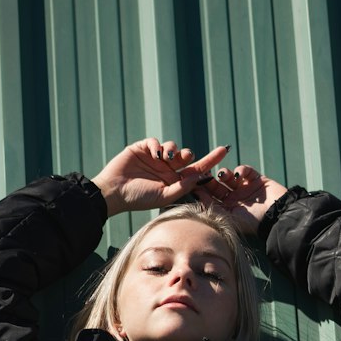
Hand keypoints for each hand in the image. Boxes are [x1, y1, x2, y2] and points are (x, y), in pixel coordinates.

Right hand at [92, 138, 230, 216]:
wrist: (114, 193)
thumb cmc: (139, 199)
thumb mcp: (164, 196)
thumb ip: (183, 186)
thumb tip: (200, 175)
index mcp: (174, 181)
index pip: (196, 169)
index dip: (211, 160)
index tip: (225, 150)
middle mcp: (167, 169)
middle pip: (186, 156)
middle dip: (188, 154)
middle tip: (184, 158)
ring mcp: (154, 158)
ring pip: (172, 146)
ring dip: (172, 149)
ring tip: (165, 158)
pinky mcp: (142, 149)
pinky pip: (155, 142)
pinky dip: (157, 145)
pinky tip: (154, 154)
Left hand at [194, 163, 288, 237]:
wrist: (278, 215)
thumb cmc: (253, 222)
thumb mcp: (229, 217)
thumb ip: (213, 208)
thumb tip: (195, 199)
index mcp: (226, 210)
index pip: (210, 198)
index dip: (201, 190)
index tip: (192, 183)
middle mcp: (234, 199)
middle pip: (217, 186)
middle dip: (210, 179)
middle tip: (203, 174)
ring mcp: (244, 188)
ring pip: (229, 176)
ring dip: (224, 173)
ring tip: (223, 175)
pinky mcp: (256, 179)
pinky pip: (245, 171)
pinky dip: (241, 170)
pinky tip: (238, 174)